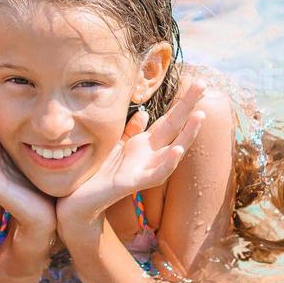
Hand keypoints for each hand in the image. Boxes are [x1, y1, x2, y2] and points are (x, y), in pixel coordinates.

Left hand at [56, 79, 207, 231]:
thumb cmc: (98, 172)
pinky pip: (156, 174)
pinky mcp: (134, 184)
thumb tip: (145, 113)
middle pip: (174, 128)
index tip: (197, 83)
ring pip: (173, 151)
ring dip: (187, 135)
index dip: (181, 102)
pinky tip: (176, 150)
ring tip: (200, 115)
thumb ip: (131, 131)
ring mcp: (145, 170)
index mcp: (145, 145)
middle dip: (188, 107)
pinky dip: (168, 162)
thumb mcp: (116, 145)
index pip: (168, 120)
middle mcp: (150, 156)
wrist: (80, 199)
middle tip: (204, 84)